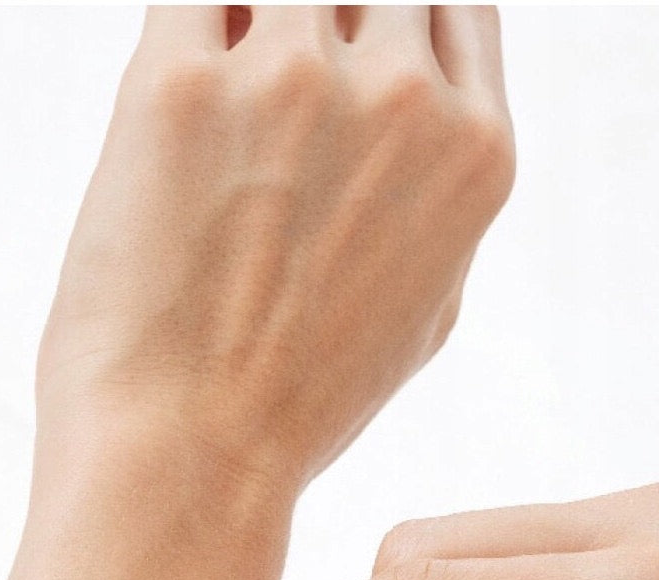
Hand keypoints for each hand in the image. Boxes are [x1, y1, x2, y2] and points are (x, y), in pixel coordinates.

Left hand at [37, 5, 513, 489]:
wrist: (193, 456)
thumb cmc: (306, 398)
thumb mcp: (429, 310)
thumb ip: (441, 195)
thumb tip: (427, 109)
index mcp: (479, 155)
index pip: (457, 2)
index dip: (402, 16)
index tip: (357, 44)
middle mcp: (405, 98)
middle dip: (329, 19)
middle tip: (280, 106)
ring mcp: (298, 78)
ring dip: (253, 30)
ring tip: (226, 131)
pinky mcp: (182, 81)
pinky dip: (187, 37)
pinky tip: (180, 116)